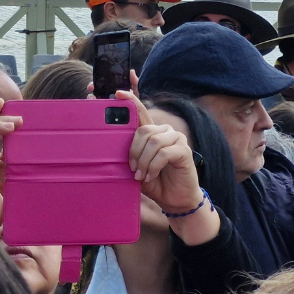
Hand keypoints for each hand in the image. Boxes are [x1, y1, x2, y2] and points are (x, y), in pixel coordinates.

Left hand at [118, 90, 202, 214]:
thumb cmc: (155, 182)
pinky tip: (151, 176)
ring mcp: (176, 139)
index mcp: (152, 132)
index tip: (118, 93)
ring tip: (141, 176)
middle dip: (134, 151)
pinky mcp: (184, 150)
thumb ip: (129, 156)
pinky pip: (163, 153)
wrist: (175, 200)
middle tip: (132, 169)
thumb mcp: (137, 167)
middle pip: (143, 130)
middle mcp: (165, 131)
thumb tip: (108, 147)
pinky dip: (153, 166)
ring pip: (153, 142)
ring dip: (143, 162)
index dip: (130, 100)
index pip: (140, 112)